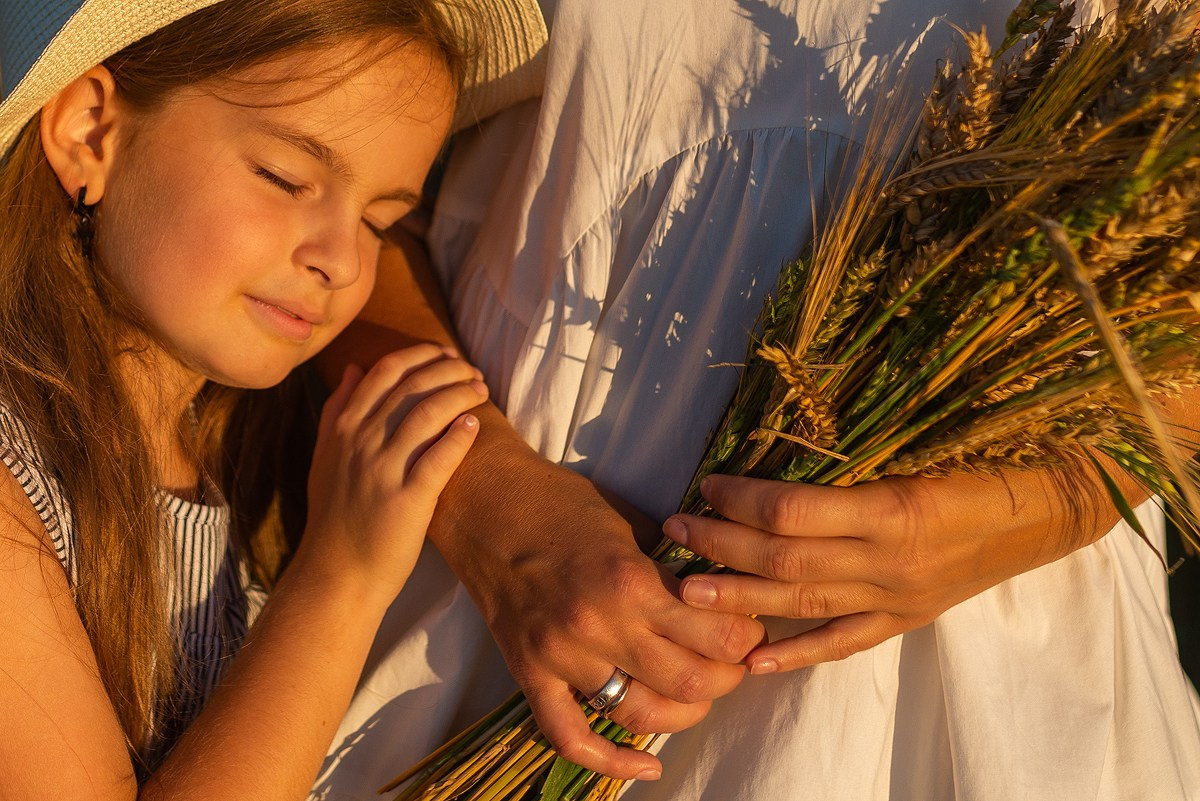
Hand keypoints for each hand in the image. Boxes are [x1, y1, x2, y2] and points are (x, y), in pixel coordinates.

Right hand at [303, 344, 485, 600]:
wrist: (337, 572)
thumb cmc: (335, 516)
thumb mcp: (325, 457)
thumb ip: (336, 410)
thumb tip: (355, 367)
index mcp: (343, 429)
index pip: (384, 372)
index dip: (418, 355)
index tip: (444, 353)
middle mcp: (361, 443)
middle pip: (410, 386)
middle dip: (447, 370)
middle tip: (472, 371)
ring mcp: (383, 470)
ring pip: (426, 414)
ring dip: (459, 395)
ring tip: (481, 391)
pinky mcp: (407, 500)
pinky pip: (438, 459)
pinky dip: (458, 437)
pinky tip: (474, 426)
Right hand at [431, 431, 765, 780]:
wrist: (483, 501)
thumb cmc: (561, 501)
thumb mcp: (631, 521)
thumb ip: (671, 566)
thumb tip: (717, 593)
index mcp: (631, 581)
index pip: (717, 633)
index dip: (747, 636)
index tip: (751, 628)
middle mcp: (600, 626)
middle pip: (690, 682)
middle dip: (727, 677)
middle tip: (734, 662)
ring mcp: (561, 656)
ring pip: (640, 715)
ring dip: (683, 715)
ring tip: (698, 697)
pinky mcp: (529, 673)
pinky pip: (569, 736)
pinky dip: (610, 761)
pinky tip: (646, 767)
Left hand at [664, 468, 1125, 673]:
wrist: (1047, 513)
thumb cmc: (984, 466)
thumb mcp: (923, 448)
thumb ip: (856, 460)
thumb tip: (781, 452)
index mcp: (891, 508)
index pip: (794, 510)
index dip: (743, 498)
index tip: (709, 483)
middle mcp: (887, 560)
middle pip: (785, 558)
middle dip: (722, 545)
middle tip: (675, 530)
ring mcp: (894, 598)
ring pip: (802, 604)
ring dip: (739, 597)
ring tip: (688, 589)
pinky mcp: (904, 620)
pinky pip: (842, 643)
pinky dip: (796, 653)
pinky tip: (754, 660)